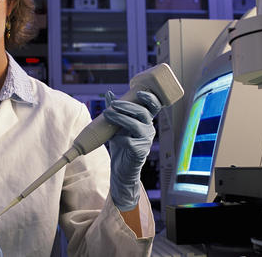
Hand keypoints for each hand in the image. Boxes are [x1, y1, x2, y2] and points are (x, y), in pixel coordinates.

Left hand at [103, 90, 160, 211]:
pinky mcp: (139, 151)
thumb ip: (116, 109)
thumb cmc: (121, 144)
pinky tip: (112, 138)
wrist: (120, 168)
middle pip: (142, 112)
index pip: (154, 106)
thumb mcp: (117, 125)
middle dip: (127, 106)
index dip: (150, 98)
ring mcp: (146, 140)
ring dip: (120, 118)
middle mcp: (149, 129)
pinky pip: (128, 141)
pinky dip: (118, 138)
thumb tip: (109, 93)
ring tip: (107, 114)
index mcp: (146, 121)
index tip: (139, 92)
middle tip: (113, 104)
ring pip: (135, 125)